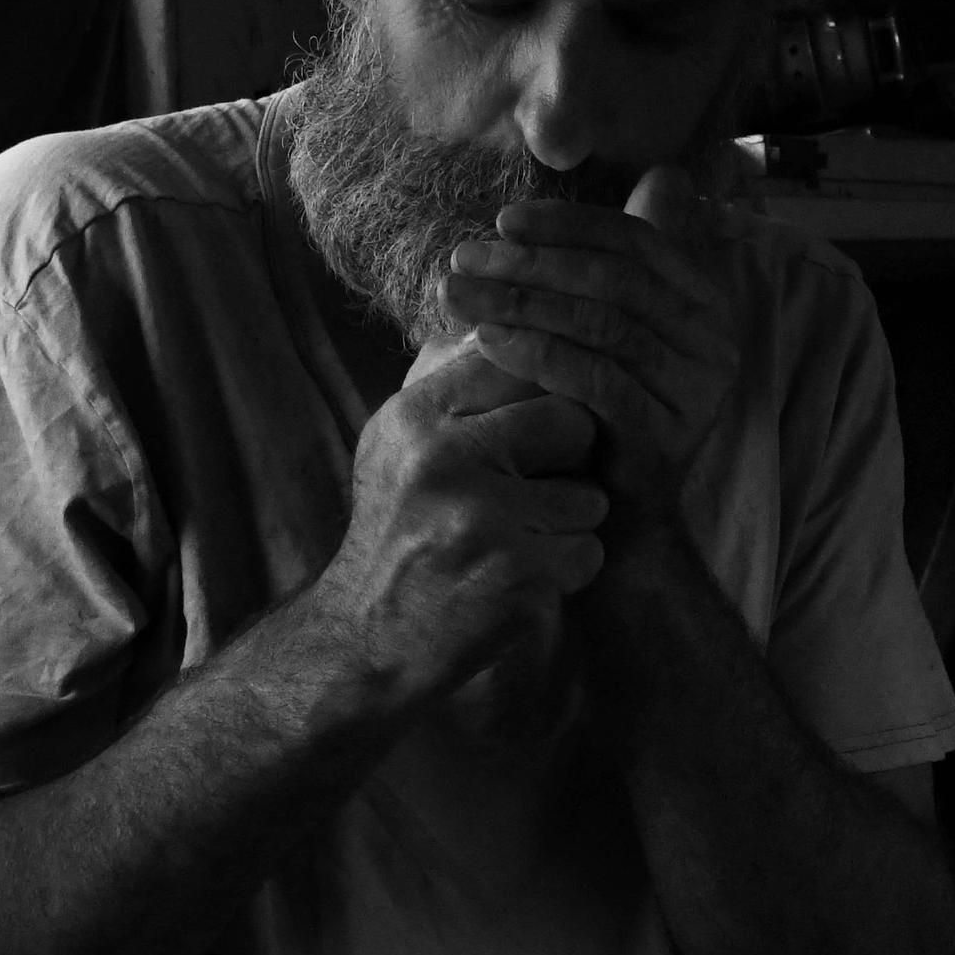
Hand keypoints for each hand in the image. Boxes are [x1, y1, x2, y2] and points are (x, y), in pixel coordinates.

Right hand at [296, 334, 604, 717]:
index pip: (521, 360)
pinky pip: (588, 552)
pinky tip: (517, 583)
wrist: (365, 641)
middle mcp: (443, 458)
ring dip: (568, 526)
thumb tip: (509, 313)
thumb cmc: (397, 534)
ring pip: (589, 496)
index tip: (538, 427)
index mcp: (415, 417)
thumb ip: (449, 382)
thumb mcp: (398, 445)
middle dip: (569, 460)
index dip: (544, 394)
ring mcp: (482, 519)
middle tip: (533, 493)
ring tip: (513, 545)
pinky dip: (566, 573)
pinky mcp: (517, 575)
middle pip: (572, 422)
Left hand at [435, 166, 743, 525]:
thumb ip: (623, 261)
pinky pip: (593, 378)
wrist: (614, 518)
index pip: (637, 244)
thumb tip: (669, 172)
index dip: (568, 225)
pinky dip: (535, 352)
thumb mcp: (610, 329)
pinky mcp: (666, 434)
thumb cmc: (600, 412)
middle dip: (532, 262)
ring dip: (521, 300)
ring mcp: (696, 391)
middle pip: (614, 281)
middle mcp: (714, 344)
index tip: (502, 221)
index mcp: (705, 306)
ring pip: (601, 325)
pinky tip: (486, 339)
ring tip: (458, 293)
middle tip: (463, 256)